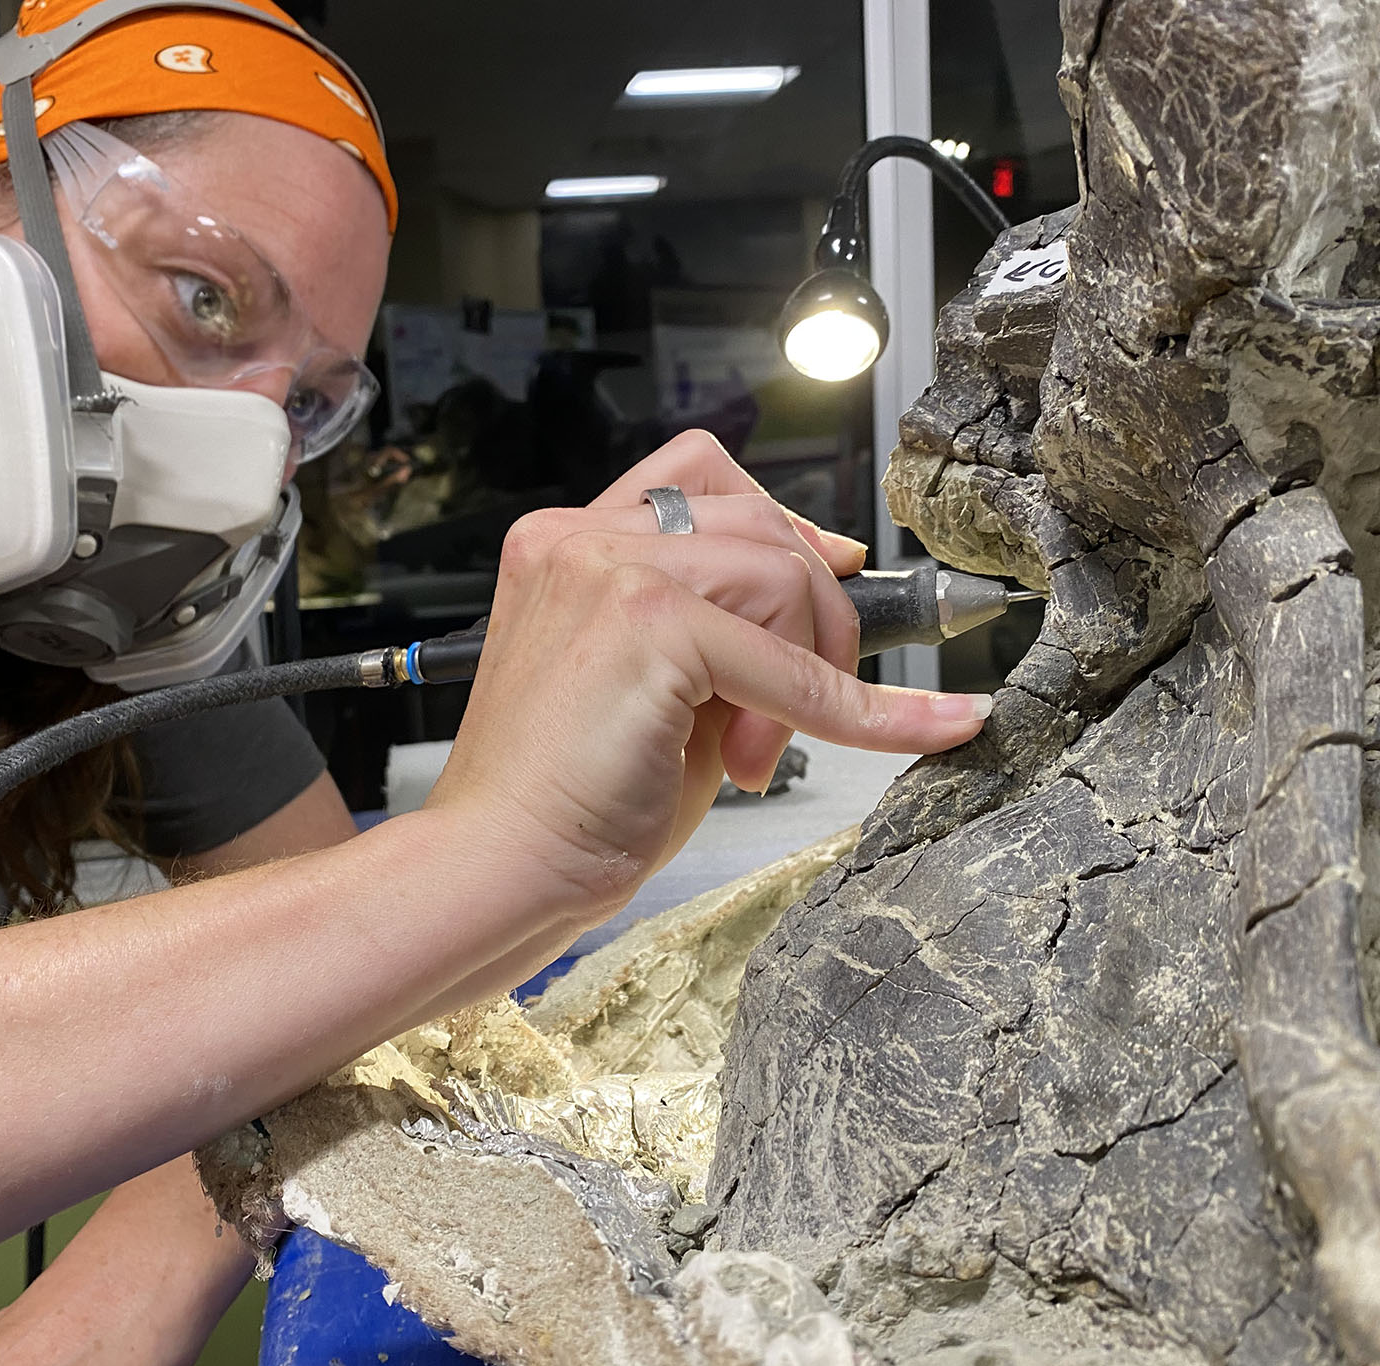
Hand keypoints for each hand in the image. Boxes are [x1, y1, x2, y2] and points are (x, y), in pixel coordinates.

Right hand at [426, 430, 993, 924]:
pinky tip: (880, 736)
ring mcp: (606, 570)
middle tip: (792, 715)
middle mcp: (578, 540)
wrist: (499, 870)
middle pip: (757, 521)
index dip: (781, 528)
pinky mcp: (646, 621)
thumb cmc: (569, 802)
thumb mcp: (658, 688)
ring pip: (782, 574)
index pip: (700, 480)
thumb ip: (724, 629)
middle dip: (810, 615)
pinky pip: (787, 656)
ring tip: (750, 755)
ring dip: (805, 671)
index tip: (829, 582)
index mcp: (566, 546)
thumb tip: (829, 584)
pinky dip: (846, 708)